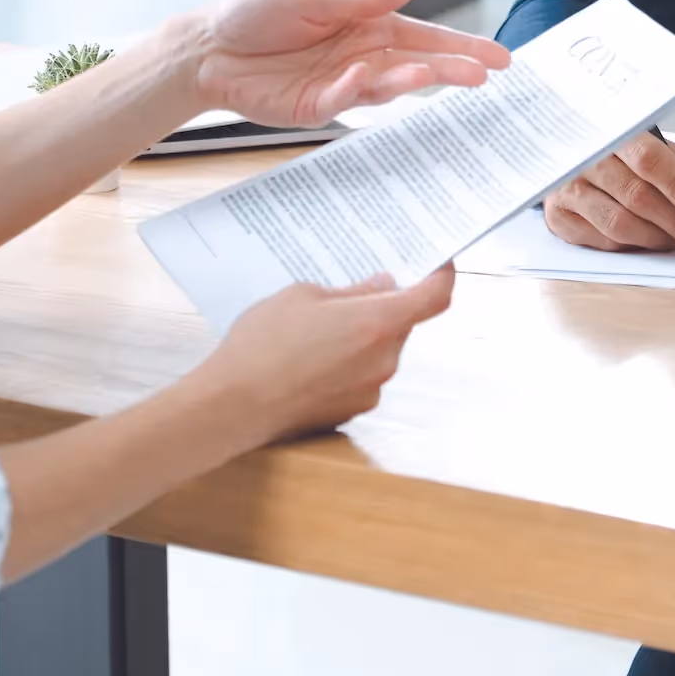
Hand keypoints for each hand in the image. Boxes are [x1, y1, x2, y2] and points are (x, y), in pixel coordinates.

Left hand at [183, 0, 507, 127]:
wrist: (207, 47)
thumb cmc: (255, 13)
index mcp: (366, 25)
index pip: (424, 35)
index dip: (461, 45)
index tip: (497, 56)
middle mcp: (360, 56)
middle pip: (416, 64)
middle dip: (452, 69)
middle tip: (486, 75)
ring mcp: (340, 85)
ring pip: (387, 87)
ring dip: (412, 81)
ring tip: (436, 74)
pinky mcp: (314, 108)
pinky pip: (342, 101)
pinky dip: (354, 88)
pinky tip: (362, 74)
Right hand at [191, 266, 457, 442]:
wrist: (232, 406)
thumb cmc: (263, 345)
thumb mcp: (303, 297)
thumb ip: (351, 292)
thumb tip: (382, 287)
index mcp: (378, 323)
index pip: (435, 297)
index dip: (442, 276)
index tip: (437, 264)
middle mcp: (384, 359)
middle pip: (402, 323)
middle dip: (382, 307)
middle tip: (348, 294)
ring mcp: (371, 390)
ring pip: (381, 350)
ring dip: (362, 336)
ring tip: (316, 330)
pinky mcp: (353, 412)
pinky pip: (363, 376)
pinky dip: (347, 363)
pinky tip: (310, 359)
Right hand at [541, 131, 674, 254]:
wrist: (565, 154)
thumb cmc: (618, 152)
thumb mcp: (648, 145)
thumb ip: (674, 169)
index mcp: (612, 131)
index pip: (650, 160)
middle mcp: (584, 158)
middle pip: (637, 197)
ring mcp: (565, 188)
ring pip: (619, 224)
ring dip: (656, 239)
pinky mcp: (557, 216)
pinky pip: (602, 241)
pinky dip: (631, 247)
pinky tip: (647, 243)